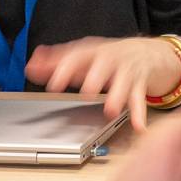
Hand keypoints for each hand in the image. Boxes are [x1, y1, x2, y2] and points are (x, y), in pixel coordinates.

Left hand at [26, 36, 180, 130]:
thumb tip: (31, 67)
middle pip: (102, 67)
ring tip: (110, 111)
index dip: (64, 71)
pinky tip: (138, 127)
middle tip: (87, 92)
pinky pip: (140, 99)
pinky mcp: (140, 84)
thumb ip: (54, 61)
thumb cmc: (109, 57)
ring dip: (117, 97)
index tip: (53, 86)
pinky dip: (139, 114)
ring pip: (123, 83)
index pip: (76, 58)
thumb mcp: (83, 55)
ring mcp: (127, 71)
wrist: (149, 52)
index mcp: (92, 52)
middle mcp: (110, 59)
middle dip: (94, 79)